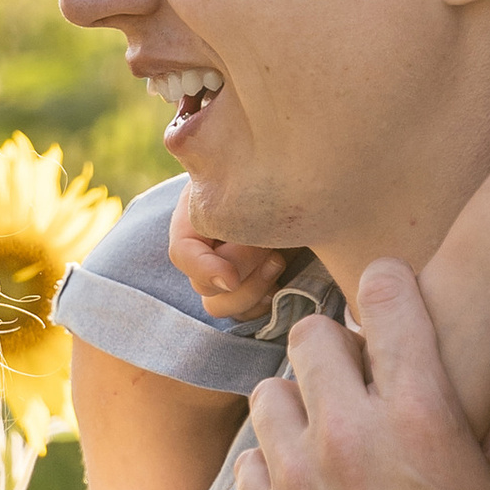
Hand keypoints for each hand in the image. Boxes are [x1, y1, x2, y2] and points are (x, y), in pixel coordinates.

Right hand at [166, 193, 296, 324]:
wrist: (307, 186)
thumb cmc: (277, 176)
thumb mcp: (251, 182)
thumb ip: (230, 200)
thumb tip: (197, 194)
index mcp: (195, 219)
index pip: (182, 254)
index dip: (204, 269)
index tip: (232, 278)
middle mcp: (205, 250)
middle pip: (203, 285)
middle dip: (242, 266)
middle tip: (271, 243)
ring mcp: (226, 273)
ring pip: (220, 305)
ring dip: (253, 287)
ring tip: (278, 260)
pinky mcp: (250, 289)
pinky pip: (246, 313)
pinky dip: (263, 303)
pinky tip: (282, 280)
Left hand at [239, 260, 489, 489]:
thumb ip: (488, 414)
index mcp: (420, 414)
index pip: (386, 294)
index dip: (390, 288)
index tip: (391, 300)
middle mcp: (351, 435)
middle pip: (312, 336)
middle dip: (334, 350)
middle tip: (355, 381)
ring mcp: (299, 480)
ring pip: (270, 394)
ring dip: (298, 408)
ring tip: (327, 441)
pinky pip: (249, 461)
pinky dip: (273, 467)